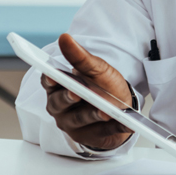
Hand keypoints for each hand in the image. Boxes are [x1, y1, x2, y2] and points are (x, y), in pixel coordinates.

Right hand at [42, 34, 134, 151]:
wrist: (120, 107)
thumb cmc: (103, 86)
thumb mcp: (95, 69)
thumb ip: (80, 57)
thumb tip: (64, 37)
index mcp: (58, 87)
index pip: (49, 82)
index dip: (49, 80)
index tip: (52, 76)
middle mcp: (60, 107)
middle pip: (60, 103)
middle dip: (69, 98)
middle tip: (77, 94)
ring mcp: (73, 124)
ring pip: (81, 119)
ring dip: (93, 114)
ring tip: (105, 112)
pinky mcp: (89, 137)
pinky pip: (103, 132)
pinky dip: (116, 127)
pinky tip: (127, 123)